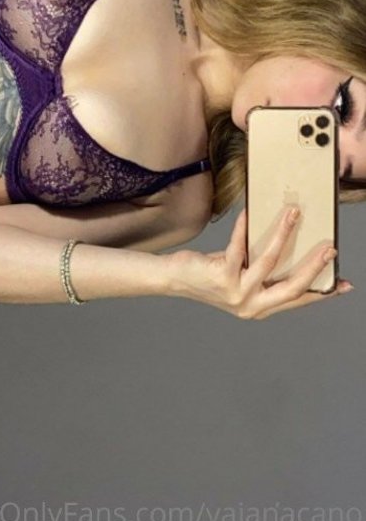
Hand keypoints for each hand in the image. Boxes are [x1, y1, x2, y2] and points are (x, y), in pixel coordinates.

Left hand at [167, 208, 353, 318]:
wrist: (175, 280)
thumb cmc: (211, 274)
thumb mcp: (244, 275)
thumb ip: (264, 269)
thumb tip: (287, 242)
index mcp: (261, 307)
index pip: (298, 300)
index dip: (322, 292)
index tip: (343, 283)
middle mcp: (252, 305)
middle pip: (292, 287)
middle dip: (314, 266)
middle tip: (330, 247)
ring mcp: (237, 293)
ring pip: (269, 262)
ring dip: (284, 235)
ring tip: (294, 213)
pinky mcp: (222, 276)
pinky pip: (238, 247)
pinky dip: (244, 227)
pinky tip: (249, 213)